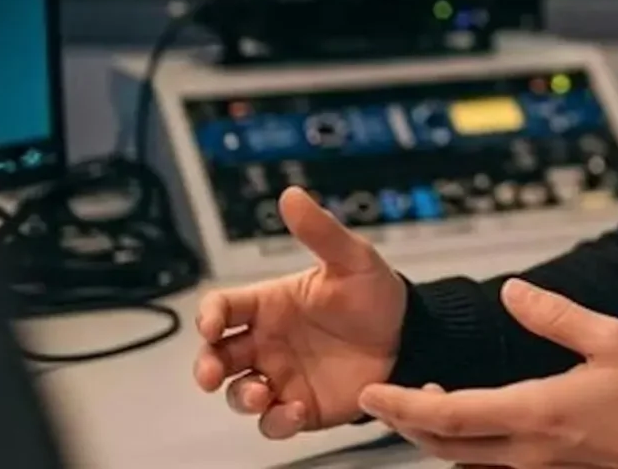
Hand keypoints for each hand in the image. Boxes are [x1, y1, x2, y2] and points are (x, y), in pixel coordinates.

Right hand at [192, 186, 406, 438]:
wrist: (410, 337)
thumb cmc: (375, 294)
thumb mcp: (351, 258)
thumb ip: (320, 231)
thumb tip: (292, 195)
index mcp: (271, 304)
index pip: (222, 307)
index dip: (208, 315)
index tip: (211, 325)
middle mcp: (268, 342)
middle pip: (217, 355)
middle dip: (206, 366)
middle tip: (212, 373)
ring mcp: (282, 376)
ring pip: (240, 392)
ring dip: (240, 397)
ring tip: (261, 394)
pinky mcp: (302, 406)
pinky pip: (275, 421)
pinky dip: (277, 421)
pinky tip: (295, 410)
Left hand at [356, 279, 617, 468]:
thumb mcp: (611, 338)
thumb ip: (554, 314)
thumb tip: (512, 291)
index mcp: (538, 413)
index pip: (450, 415)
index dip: (402, 406)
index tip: (373, 392)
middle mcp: (530, 454)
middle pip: (446, 447)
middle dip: (407, 423)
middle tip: (385, 397)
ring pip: (467, 464)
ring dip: (437, 438)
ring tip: (424, 406)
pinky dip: (470, 452)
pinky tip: (473, 428)